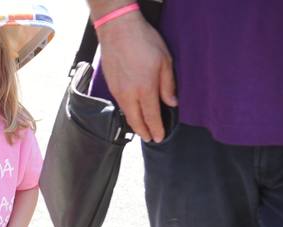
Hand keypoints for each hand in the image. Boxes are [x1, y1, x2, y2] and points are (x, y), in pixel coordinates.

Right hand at [95, 12, 176, 142]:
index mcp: (145, 89)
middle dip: (143, 132)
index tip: (159, 137)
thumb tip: (172, 102)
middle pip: (135, 120)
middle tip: (149, 138)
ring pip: (126, 114)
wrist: (118, 31)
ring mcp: (118, 91)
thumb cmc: (144, 42)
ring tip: (142, 128)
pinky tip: (132, 111)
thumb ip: (168, 85)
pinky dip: (127, 112)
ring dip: (134, 123)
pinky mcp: (111, 86)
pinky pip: (120, 104)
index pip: (151, 116)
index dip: (156, 129)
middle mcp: (129, 95)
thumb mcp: (165, 61)